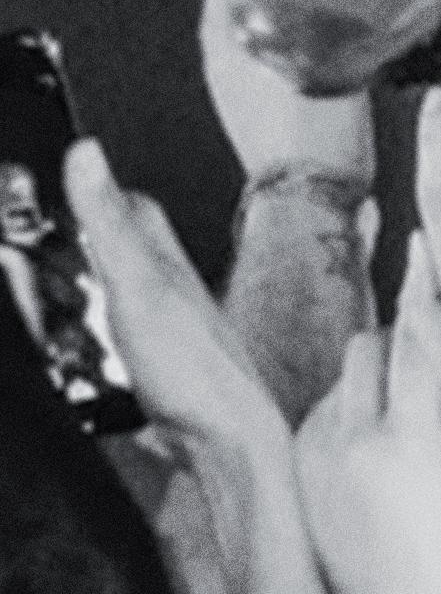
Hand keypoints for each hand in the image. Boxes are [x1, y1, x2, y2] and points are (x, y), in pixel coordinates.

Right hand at [64, 141, 284, 470]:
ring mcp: (170, 333)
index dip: (105, 190)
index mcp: (166, 262)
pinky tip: (89, 348)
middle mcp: (173, 292)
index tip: (74, 172)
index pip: (136, 210)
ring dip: (99, 285)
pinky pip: (125, 342)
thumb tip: (87, 153)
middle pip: (134, 250)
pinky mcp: (161, 373)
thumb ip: (110, 222)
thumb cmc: (192, 368)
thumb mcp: (137, 285)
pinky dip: (102, 335)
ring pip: (131, 294)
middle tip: (65, 225)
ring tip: (64, 279)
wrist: (223, 440)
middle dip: (98, 235)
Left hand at [201, 0, 371, 189]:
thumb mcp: (322, 56)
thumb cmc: (309, 136)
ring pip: (267, 13)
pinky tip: (336, 22)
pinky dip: (303, 25)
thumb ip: (320, 10)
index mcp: (222, 36)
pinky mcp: (269, 95)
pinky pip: (283, 41)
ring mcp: (244, 76)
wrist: (313, 197)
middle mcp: (224, 52)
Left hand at [294, 244, 440, 593]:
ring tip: (398, 441)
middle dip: (394, 339)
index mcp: (407, 438)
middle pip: (368, 344)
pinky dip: (347, 416)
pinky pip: (322, 413)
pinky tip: (369, 464)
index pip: (414, 339)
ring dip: (371, 384)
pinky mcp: (292, 466)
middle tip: (421, 363)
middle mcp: (350, 435)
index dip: (423, 287)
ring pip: (344, 379)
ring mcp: (313, 451)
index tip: (424, 245)